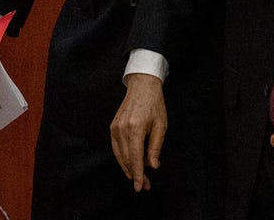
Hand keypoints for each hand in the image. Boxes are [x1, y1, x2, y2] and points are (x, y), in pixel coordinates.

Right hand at [110, 74, 166, 191]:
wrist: (142, 86)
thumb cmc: (154, 105)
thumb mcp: (161, 126)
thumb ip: (155, 147)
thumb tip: (152, 166)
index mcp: (135, 128)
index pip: (135, 157)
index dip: (138, 174)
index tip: (141, 187)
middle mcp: (122, 129)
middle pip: (126, 159)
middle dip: (135, 174)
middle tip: (145, 185)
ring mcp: (115, 128)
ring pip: (119, 155)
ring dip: (128, 169)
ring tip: (139, 178)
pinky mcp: (112, 127)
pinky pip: (116, 148)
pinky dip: (122, 159)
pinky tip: (129, 166)